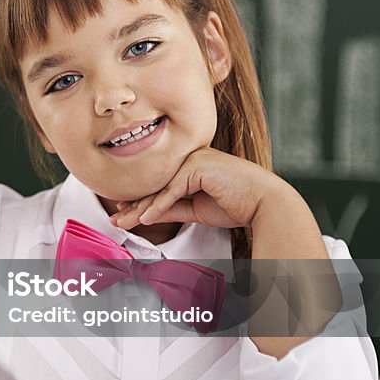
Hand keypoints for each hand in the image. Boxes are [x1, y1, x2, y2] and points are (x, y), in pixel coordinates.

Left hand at [109, 147, 290, 230]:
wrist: (264, 204)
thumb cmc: (236, 205)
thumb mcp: (195, 209)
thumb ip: (171, 208)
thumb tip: (146, 215)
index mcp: (190, 163)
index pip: (159, 184)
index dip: (140, 200)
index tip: (124, 213)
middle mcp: (189, 157)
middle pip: (156, 184)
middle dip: (134, 205)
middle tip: (115, 219)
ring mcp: (192, 159)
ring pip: (160, 188)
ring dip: (139, 208)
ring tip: (122, 222)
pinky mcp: (197, 167)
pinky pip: (171, 191)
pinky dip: (157, 207)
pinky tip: (143, 220)